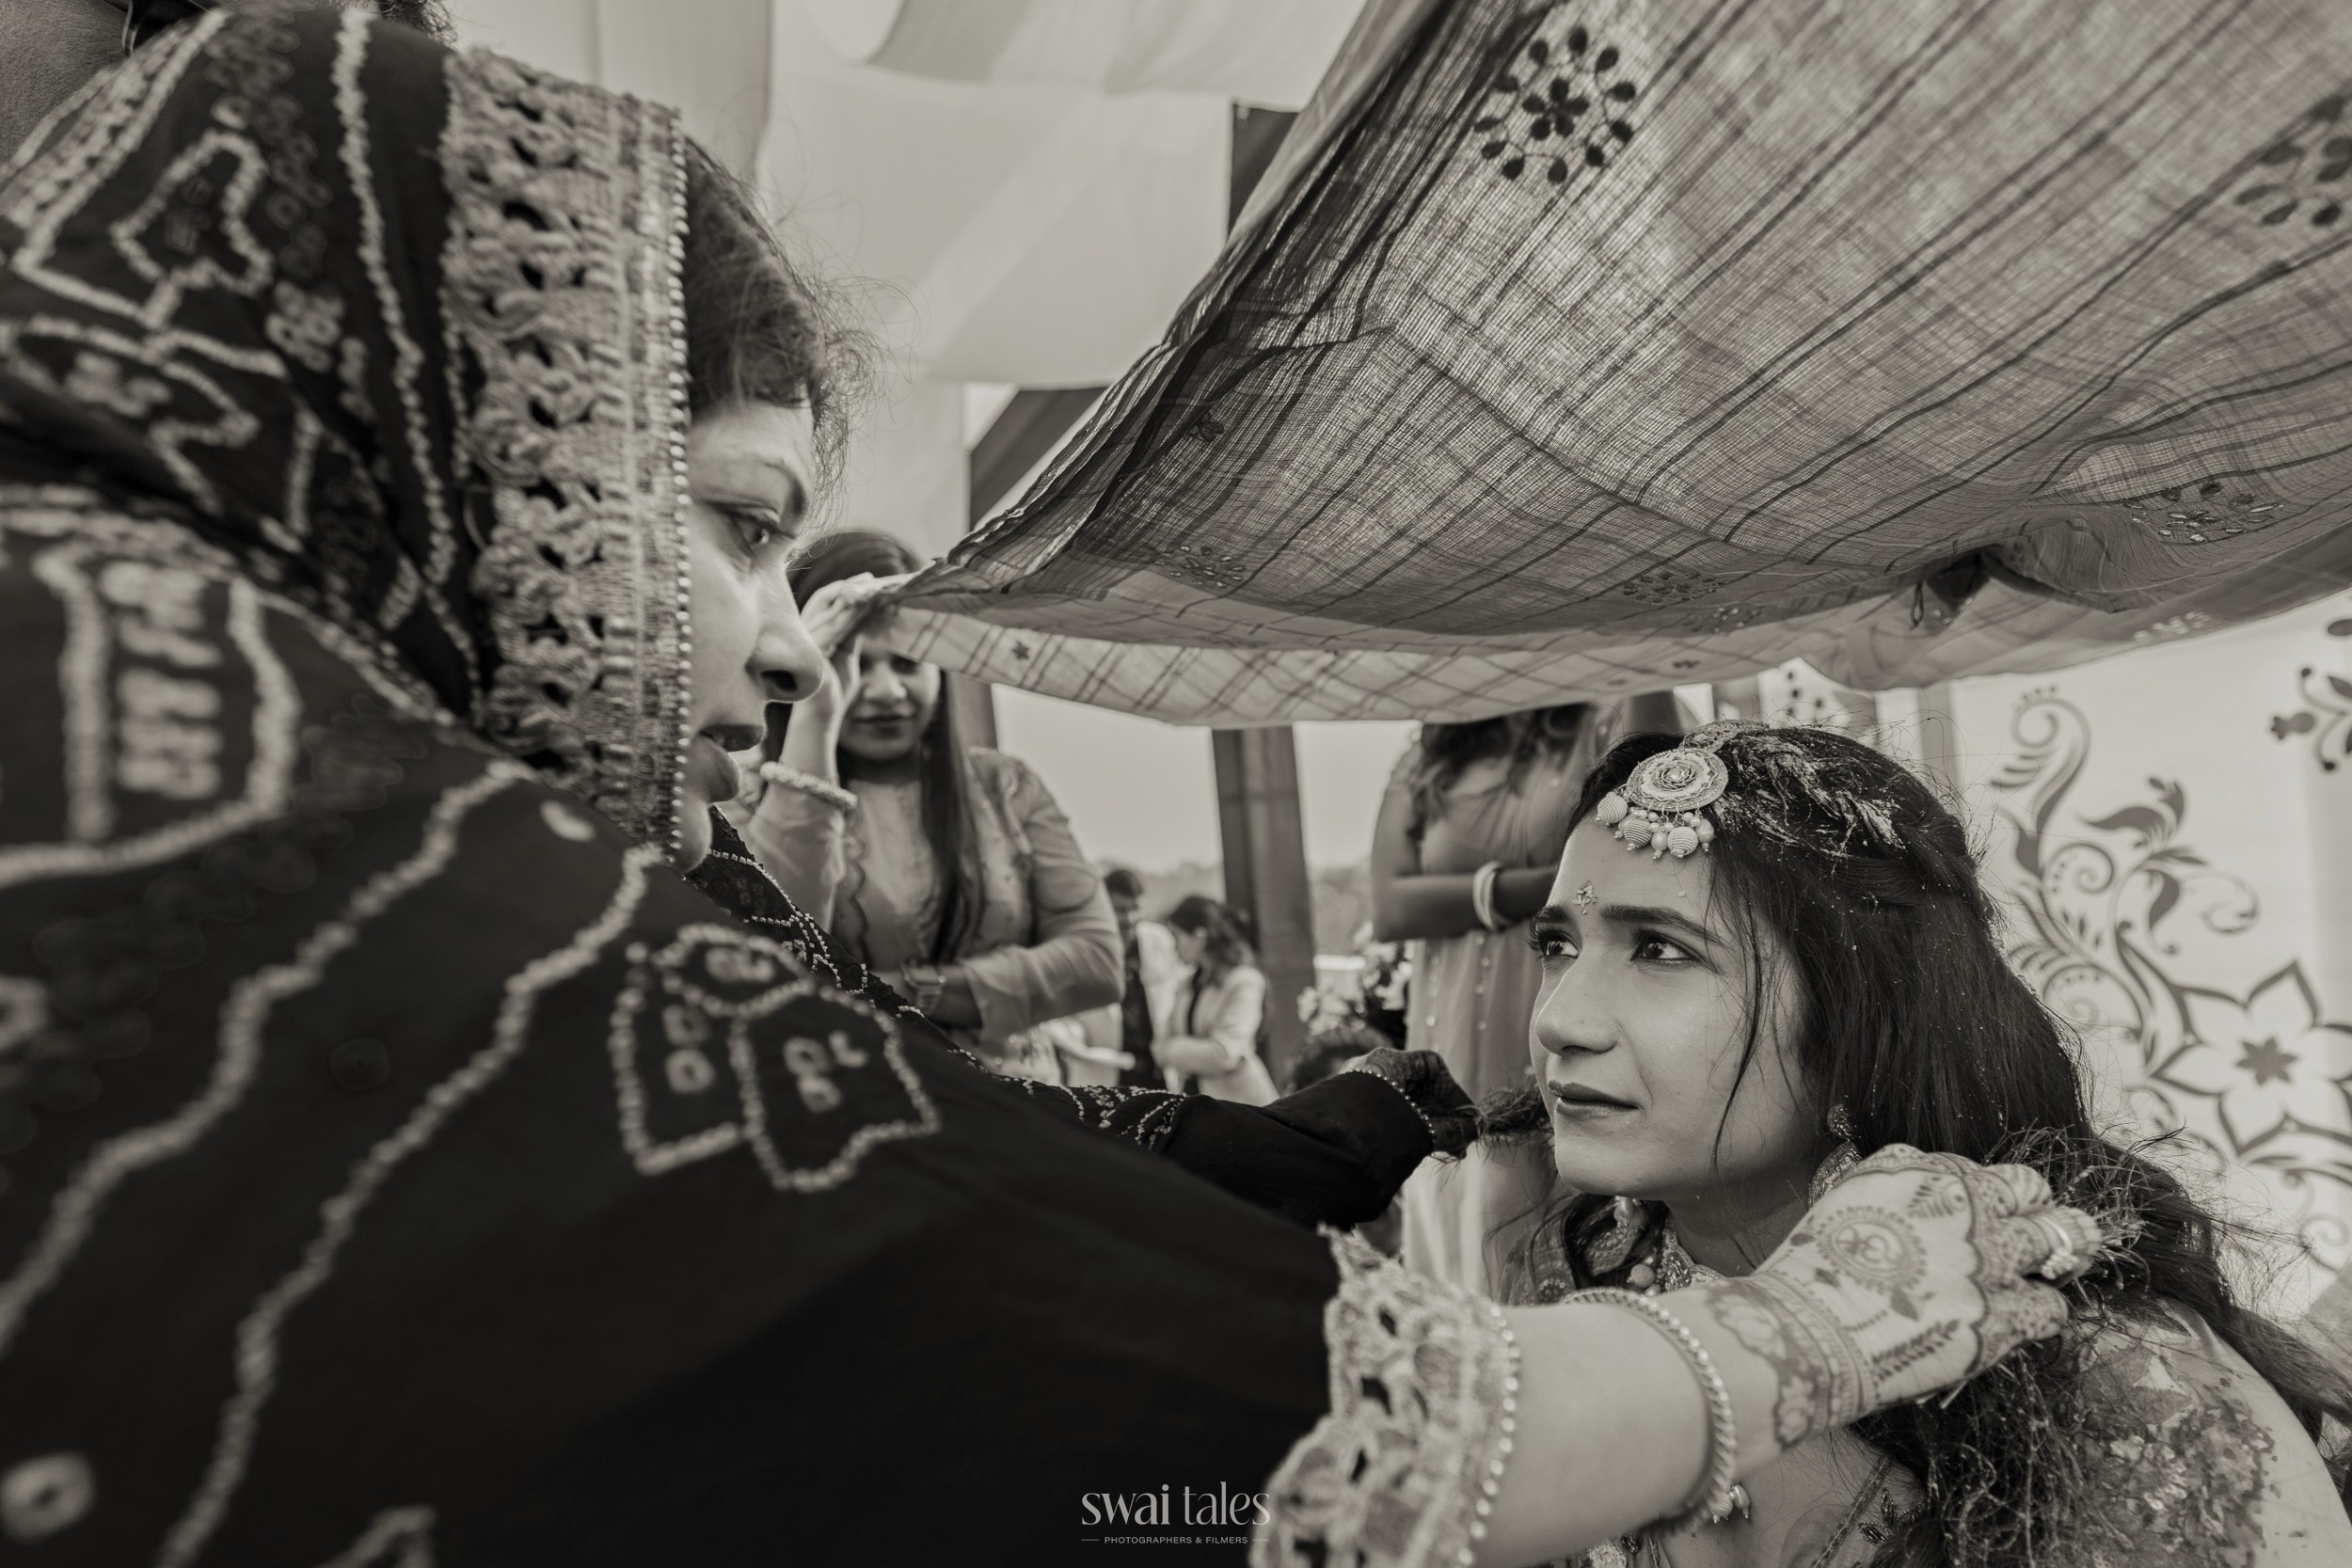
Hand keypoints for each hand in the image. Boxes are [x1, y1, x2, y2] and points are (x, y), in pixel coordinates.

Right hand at [790, 576, 884, 745]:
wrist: (823, 714)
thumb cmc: (833, 685)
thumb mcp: (847, 653)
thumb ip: (852, 633)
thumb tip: (866, 612)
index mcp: (811, 628)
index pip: (826, 599)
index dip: (845, 587)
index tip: (868, 579)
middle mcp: (804, 630)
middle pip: (826, 598)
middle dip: (850, 586)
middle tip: (872, 579)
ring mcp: (806, 640)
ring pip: (830, 611)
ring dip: (853, 598)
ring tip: (873, 590)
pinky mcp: (811, 652)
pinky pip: (832, 628)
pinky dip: (849, 616)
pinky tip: (864, 609)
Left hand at [1343, 1047, 1475, 1155]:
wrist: (1325, 1152)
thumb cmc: (1375, 1132)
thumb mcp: (1419, 1130)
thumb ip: (1450, 1129)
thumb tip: (1477, 1129)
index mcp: (1386, 1061)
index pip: (1431, 1065)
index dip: (1453, 1090)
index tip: (1467, 1116)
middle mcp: (1370, 1069)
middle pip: (1418, 1085)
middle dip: (1443, 1114)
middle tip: (1461, 1140)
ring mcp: (1358, 1089)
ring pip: (1403, 1102)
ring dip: (1429, 1124)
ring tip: (1447, 1148)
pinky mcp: (1351, 1109)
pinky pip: (1386, 1112)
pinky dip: (1408, 1127)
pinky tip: (1422, 1147)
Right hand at [1690, 1144, 2099, 1448]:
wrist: (1803, 1331)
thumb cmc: (1811, 1271)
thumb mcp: (1848, 1198)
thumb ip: (1895, 1186)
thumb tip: (1921, 1196)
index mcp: (1925, 1172)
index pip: (1988, 1171)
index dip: (1996, 1194)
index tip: (1996, 1211)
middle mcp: (1965, 1207)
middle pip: (2035, 1192)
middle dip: (2041, 1210)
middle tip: (2049, 1229)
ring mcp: (1989, 1261)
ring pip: (2061, 1240)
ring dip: (2061, 1252)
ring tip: (2061, 1264)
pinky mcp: (2000, 1319)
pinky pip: (2052, 1308)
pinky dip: (2044, 1312)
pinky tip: (2027, 1319)